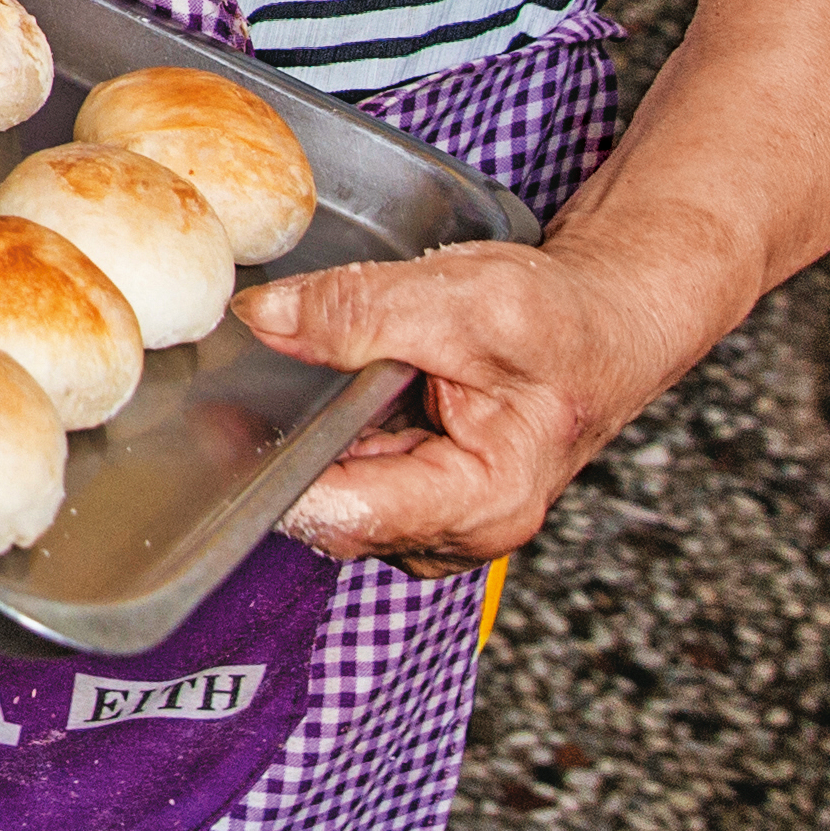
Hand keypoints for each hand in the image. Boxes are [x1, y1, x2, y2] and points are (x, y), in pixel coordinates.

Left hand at [243, 236, 700, 571]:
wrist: (604, 326)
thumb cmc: (561, 323)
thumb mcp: (463, 297)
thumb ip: (359, 310)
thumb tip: (264, 319)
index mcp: (479, 505)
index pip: (344, 515)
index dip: (278, 467)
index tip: (226, 417)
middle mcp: (453, 533)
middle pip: (326, 507)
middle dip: (285, 443)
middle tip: (251, 374)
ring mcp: (430, 520)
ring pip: (327, 488)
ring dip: (307, 432)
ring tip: (311, 370)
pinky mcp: (413, 496)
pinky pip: (343, 471)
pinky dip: (329, 429)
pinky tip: (335, 386)